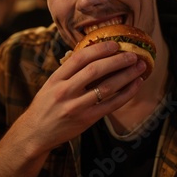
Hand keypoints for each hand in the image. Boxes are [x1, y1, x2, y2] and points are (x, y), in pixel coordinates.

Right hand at [0, 41, 145, 176]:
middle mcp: (65, 91)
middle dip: (117, 60)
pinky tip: (136, 85)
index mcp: (56, 78)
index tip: (115, 44)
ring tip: (139, 67)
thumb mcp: (51, 83)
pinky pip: (111, 105)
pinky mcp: (87, 120)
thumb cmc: (46, 105)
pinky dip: (126, 93)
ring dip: (126, 75)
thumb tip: (93, 52)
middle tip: (132, 54)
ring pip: (107, 87)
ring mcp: (76, 107)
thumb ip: (69, 71)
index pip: (79, 58)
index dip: (99, 49)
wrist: (36, 133)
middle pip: (95, 70)